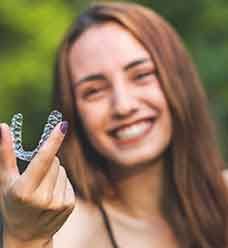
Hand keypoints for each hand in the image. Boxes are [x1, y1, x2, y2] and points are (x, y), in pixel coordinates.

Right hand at [0, 122, 74, 242]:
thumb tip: (3, 127)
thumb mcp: (5, 180)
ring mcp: (58, 203)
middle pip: (54, 161)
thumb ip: (5, 153)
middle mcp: (43, 198)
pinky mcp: (69, 205)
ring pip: (62, 170)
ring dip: (53, 173)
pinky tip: (51, 195)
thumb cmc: (11, 204)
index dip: (53, 141)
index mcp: (24, 191)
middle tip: (35, 177)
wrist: (26, 236)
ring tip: (42, 188)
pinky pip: (68, 181)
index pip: (42, 159)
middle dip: (46, 162)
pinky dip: (60, 183)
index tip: (63, 125)